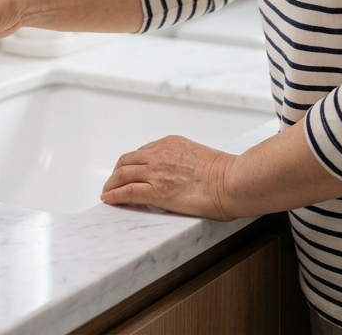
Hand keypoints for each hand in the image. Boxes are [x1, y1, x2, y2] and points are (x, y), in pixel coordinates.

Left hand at [100, 135, 237, 220]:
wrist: (233, 181)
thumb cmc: (228, 174)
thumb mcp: (201, 159)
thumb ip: (187, 163)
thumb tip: (185, 177)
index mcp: (171, 143)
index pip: (144, 152)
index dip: (133, 164)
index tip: (130, 172)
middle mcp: (160, 153)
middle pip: (128, 160)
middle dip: (118, 172)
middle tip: (113, 182)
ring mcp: (157, 171)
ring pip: (123, 174)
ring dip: (112, 183)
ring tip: (107, 193)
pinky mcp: (157, 191)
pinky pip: (127, 191)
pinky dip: (114, 195)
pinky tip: (109, 199)